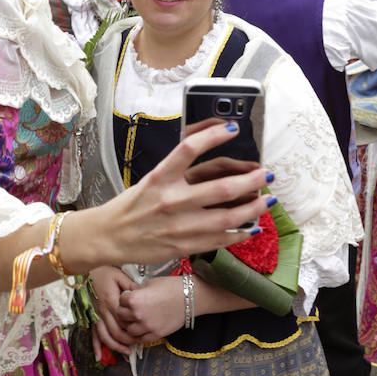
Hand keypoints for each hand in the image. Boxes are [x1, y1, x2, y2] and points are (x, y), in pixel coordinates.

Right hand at [63, 119, 271, 272]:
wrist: (109, 236)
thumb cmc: (132, 206)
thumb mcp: (151, 179)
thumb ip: (179, 170)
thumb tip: (211, 158)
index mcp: (161, 177)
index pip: (190, 148)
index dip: (214, 136)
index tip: (233, 129)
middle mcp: (172, 200)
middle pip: (222, 187)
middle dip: (251, 180)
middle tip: (267, 173)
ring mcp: (180, 225)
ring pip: (228, 216)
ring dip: (253, 207)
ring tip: (267, 199)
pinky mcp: (185, 246)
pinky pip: (221, 239)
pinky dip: (240, 232)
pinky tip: (252, 226)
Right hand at [89, 266, 137, 357]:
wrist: (86, 270)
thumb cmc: (103, 272)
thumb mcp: (119, 275)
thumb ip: (130, 286)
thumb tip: (141, 295)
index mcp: (111, 301)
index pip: (124, 321)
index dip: (133, 329)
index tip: (143, 333)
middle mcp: (102, 311)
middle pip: (115, 332)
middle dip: (127, 341)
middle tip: (138, 344)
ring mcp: (95, 315)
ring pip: (104, 336)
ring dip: (115, 346)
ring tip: (126, 352)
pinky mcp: (90, 317)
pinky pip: (93, 333)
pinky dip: (95, 346)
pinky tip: (98, 357)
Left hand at [117, 277, 184, 342]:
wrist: (188, 297)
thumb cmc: (170, 287)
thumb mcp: (150, 283)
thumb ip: (137, 289)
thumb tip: (130, 289)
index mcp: (134, 300)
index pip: (120, 300)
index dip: (125, 297)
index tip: (129, 296)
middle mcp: (137, 315)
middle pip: (121, 316)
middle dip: (124, 310)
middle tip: (130, 308)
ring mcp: (146, 327)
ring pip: (129, 330)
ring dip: (130, 324)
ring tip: (136, 319)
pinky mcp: (155, 335)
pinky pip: (141, 339)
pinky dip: (140, 334)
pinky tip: (143, 328)